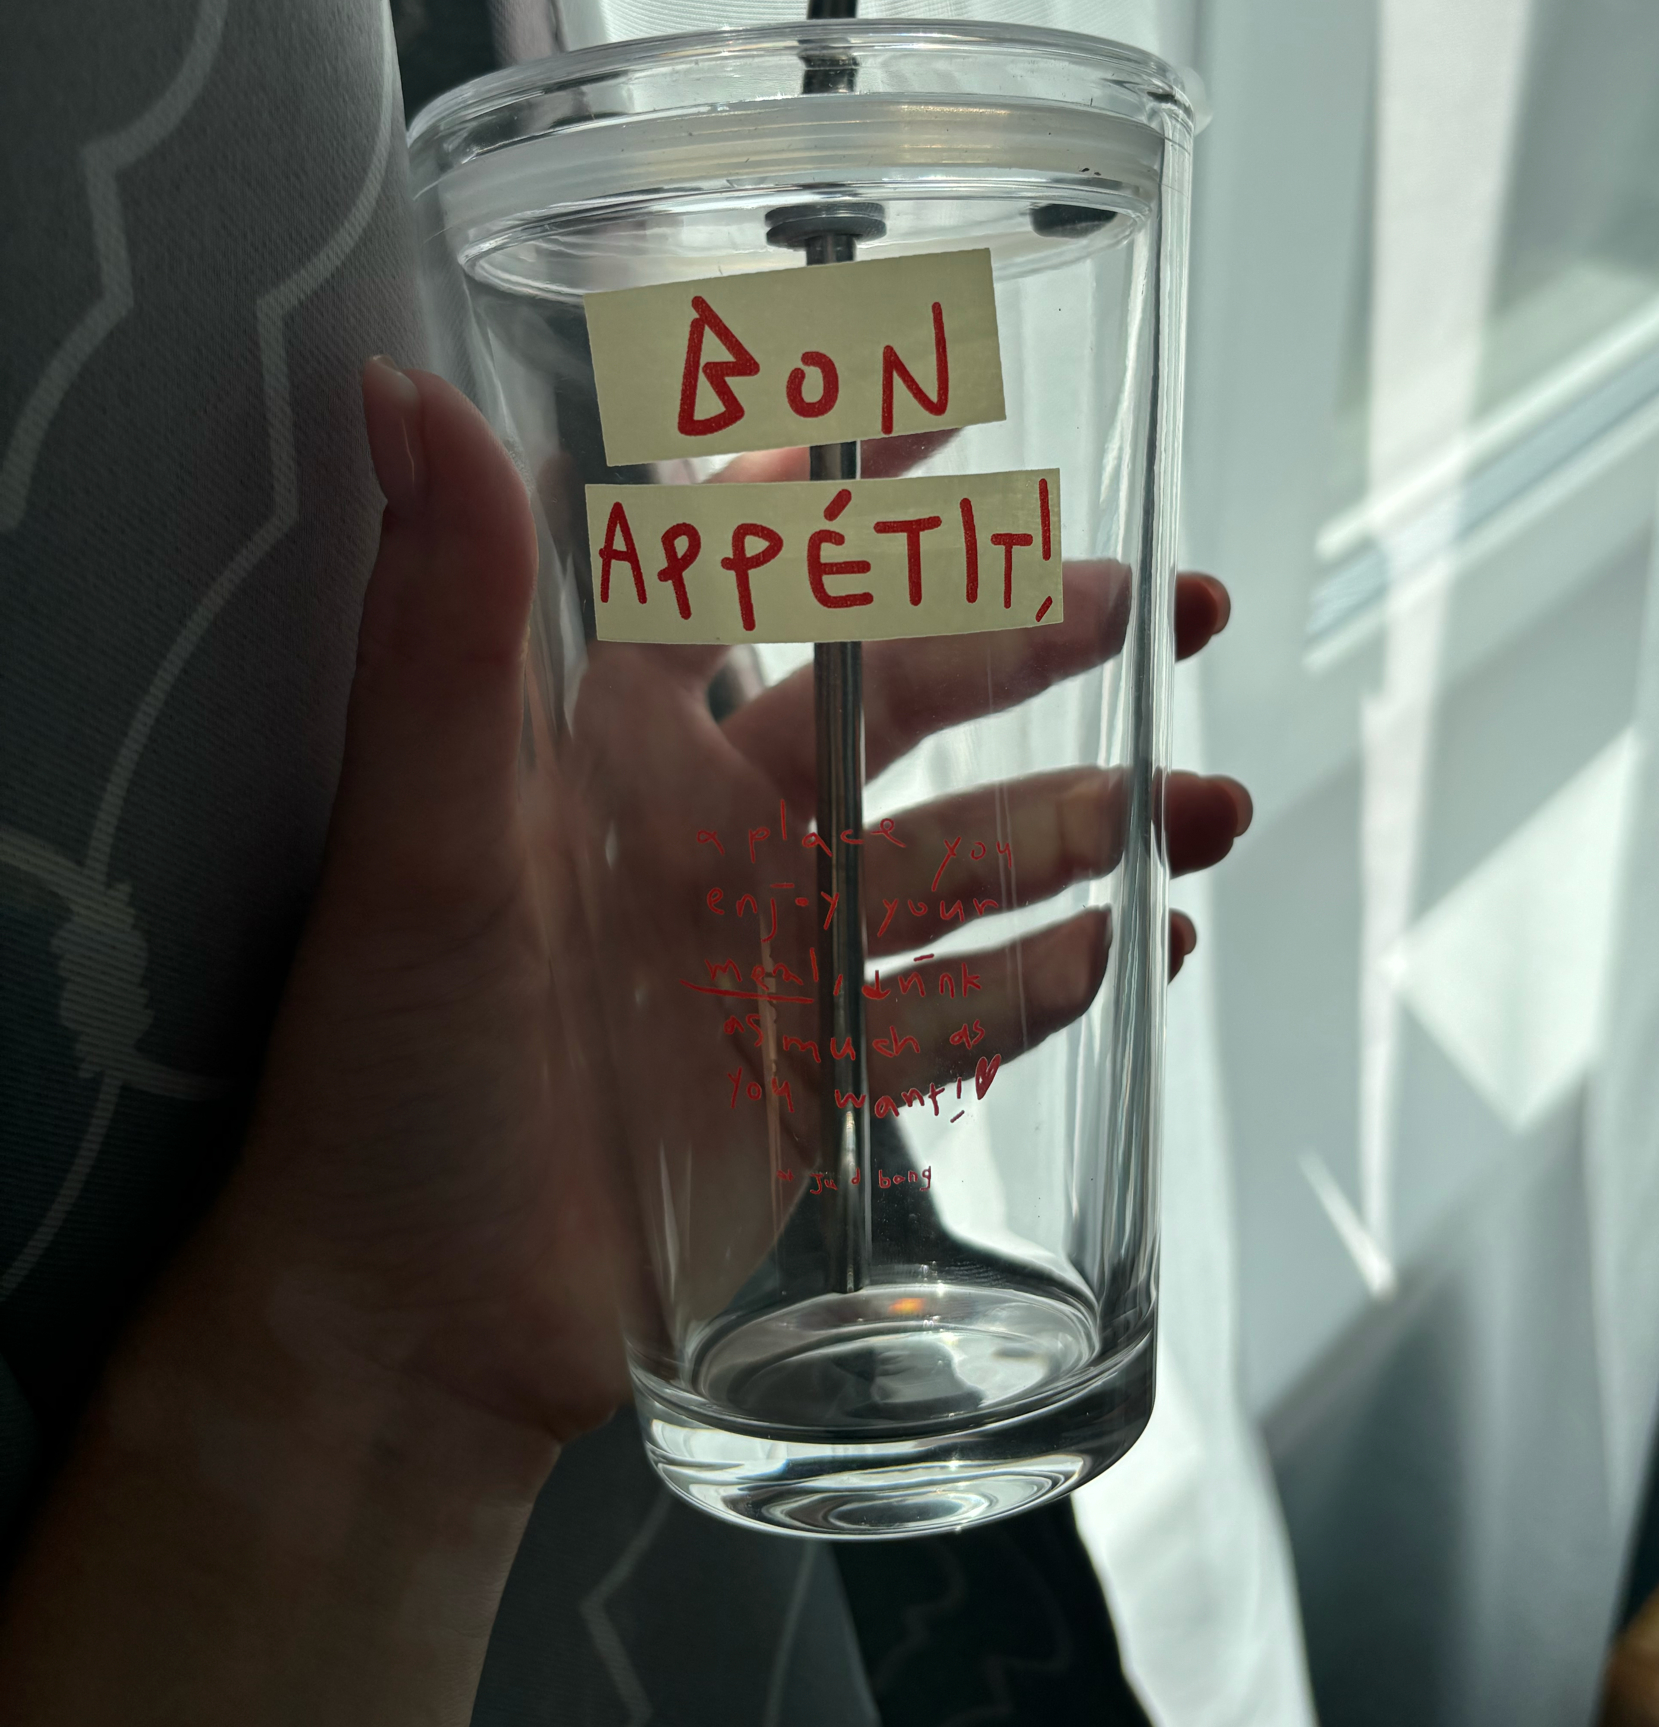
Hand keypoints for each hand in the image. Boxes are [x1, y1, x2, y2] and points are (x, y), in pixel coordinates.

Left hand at [210, 364, 1250, 1452]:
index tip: (952, 400)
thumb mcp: (419, 840)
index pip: (744, 568)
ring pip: (959, 857)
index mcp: (611, 745)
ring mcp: (771, 951)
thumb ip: (442, 621)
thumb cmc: (386, 1075)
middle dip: (1033, 641)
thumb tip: (408, 395)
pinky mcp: (811, 1074)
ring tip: (1205, 807)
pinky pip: (953, 1007)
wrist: (412, 1332)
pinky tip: (1139, 946)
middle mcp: (704, 827)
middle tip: (1163, 601)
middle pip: (900, 701)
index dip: (843, 483)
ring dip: (1085, 824)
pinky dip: (1049, 976)